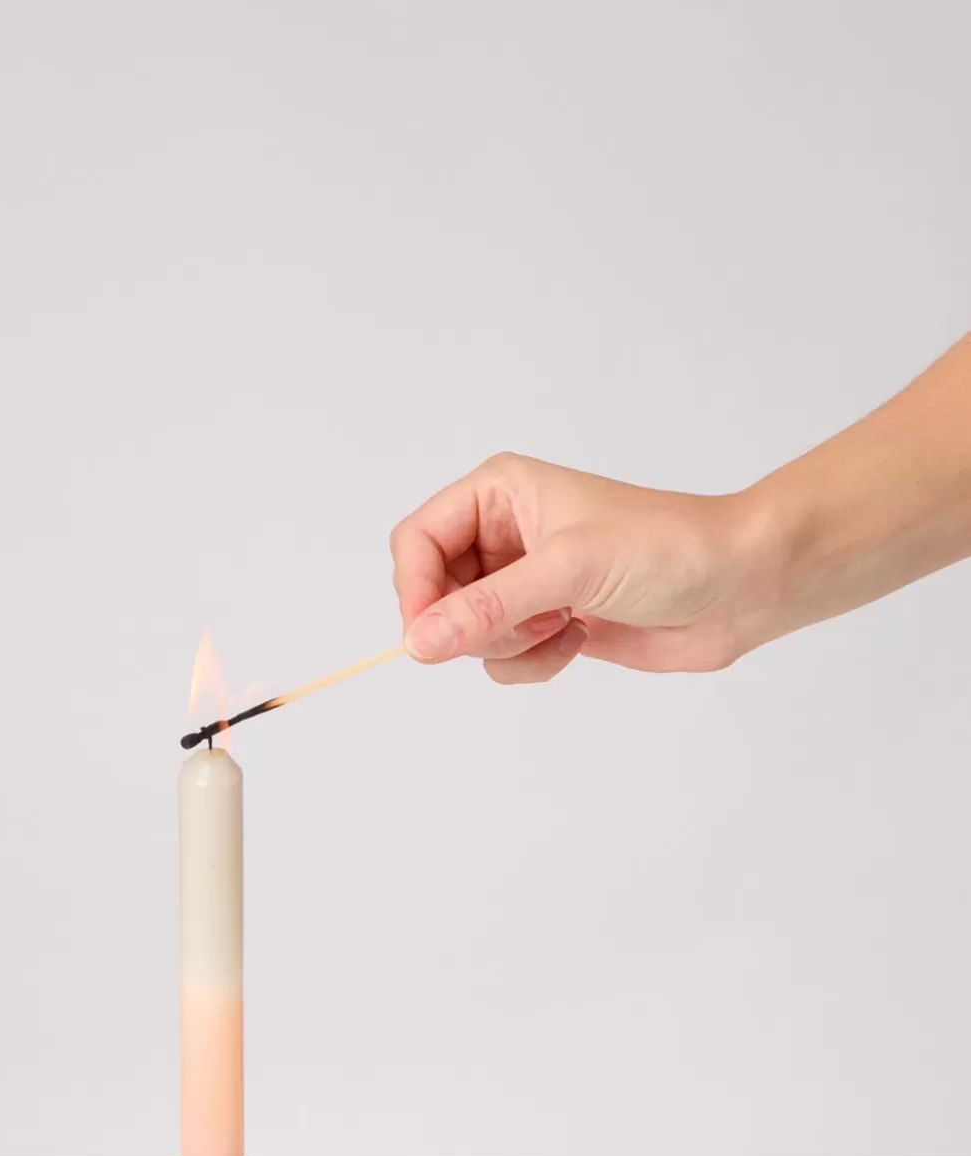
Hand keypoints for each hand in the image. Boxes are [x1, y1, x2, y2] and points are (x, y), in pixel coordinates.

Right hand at [390, 454, 779, 683]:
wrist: (739, 584)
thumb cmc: (666, 548)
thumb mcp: (569, 570)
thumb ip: (488, 606)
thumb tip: (418, 642)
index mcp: (498, 493)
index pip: (417, 541)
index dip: (415, 589)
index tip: (433, 633)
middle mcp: (502, 533)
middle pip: (433, 593)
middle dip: (471, 622)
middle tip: (523, 621)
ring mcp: (524, 581)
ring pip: (464, 633)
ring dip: (507, 644)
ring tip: (560, 625)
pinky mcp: (544, 622)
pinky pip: (500, 658)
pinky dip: (532, 661)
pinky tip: (578, 637)